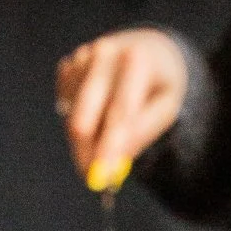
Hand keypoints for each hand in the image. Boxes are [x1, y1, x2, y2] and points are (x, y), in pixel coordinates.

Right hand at [55, 30, 187, 188]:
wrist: (146, 49)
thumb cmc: (159, 85)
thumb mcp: (165, 108)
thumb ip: (140, 134)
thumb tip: (112, 165)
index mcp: (135, 59)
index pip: (118, 113)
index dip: (108, 149)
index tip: (103, 179)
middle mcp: (103, 54)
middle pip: (82, 120)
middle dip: (85, 155)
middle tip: (94, 181)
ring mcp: (81, 60)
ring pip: (72, 117)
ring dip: (88, 139)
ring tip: (112, 135)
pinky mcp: (68, 68)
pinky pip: (66, 108)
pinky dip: (82, 121)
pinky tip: (100, 112)